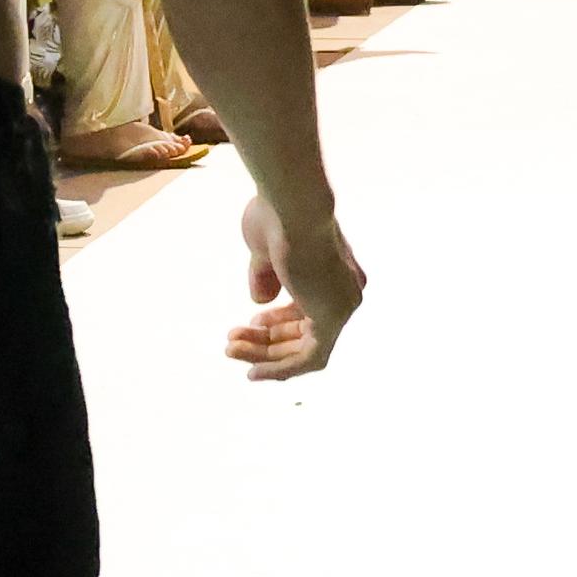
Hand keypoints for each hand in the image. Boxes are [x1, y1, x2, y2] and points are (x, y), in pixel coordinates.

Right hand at [228, 191, 363, 379]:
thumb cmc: (276, 215)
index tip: (251, 322)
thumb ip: (265, 276)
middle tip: (233, 342)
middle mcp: (345, 291)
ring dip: (265, 355)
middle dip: (266, 341)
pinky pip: (309, 359)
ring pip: (305, 348)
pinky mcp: (333, 318)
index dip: (278, 321)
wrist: (290, 204)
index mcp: (335, 272)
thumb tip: (260, 302)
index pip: (308, 310)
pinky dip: (280, 369)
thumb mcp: (265, 251)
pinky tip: (253, 371)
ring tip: (230, 350)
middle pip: (306, 332)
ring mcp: (342, 306)